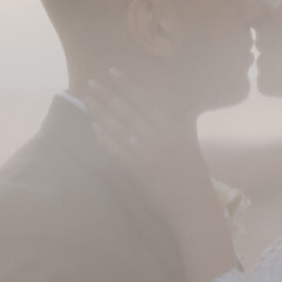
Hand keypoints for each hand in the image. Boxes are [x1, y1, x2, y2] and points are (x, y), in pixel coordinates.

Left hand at [85, 68, 213, 224]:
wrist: (192, 208)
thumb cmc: (194, 178)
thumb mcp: (193, 145)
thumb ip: (187, 122)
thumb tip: (190, 105)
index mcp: (174, 130)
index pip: (146, 102)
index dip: (128, 86)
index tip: (113, 72)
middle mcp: (160, 139)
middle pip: (128, 112)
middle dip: (108, 96)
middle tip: (91, 83)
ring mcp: (147, 155)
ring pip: (119, 129)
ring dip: (100, 114)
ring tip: (86, 101)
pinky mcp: (137, 171)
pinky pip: (116, 151)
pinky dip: (104, 138)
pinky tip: (93, 128)